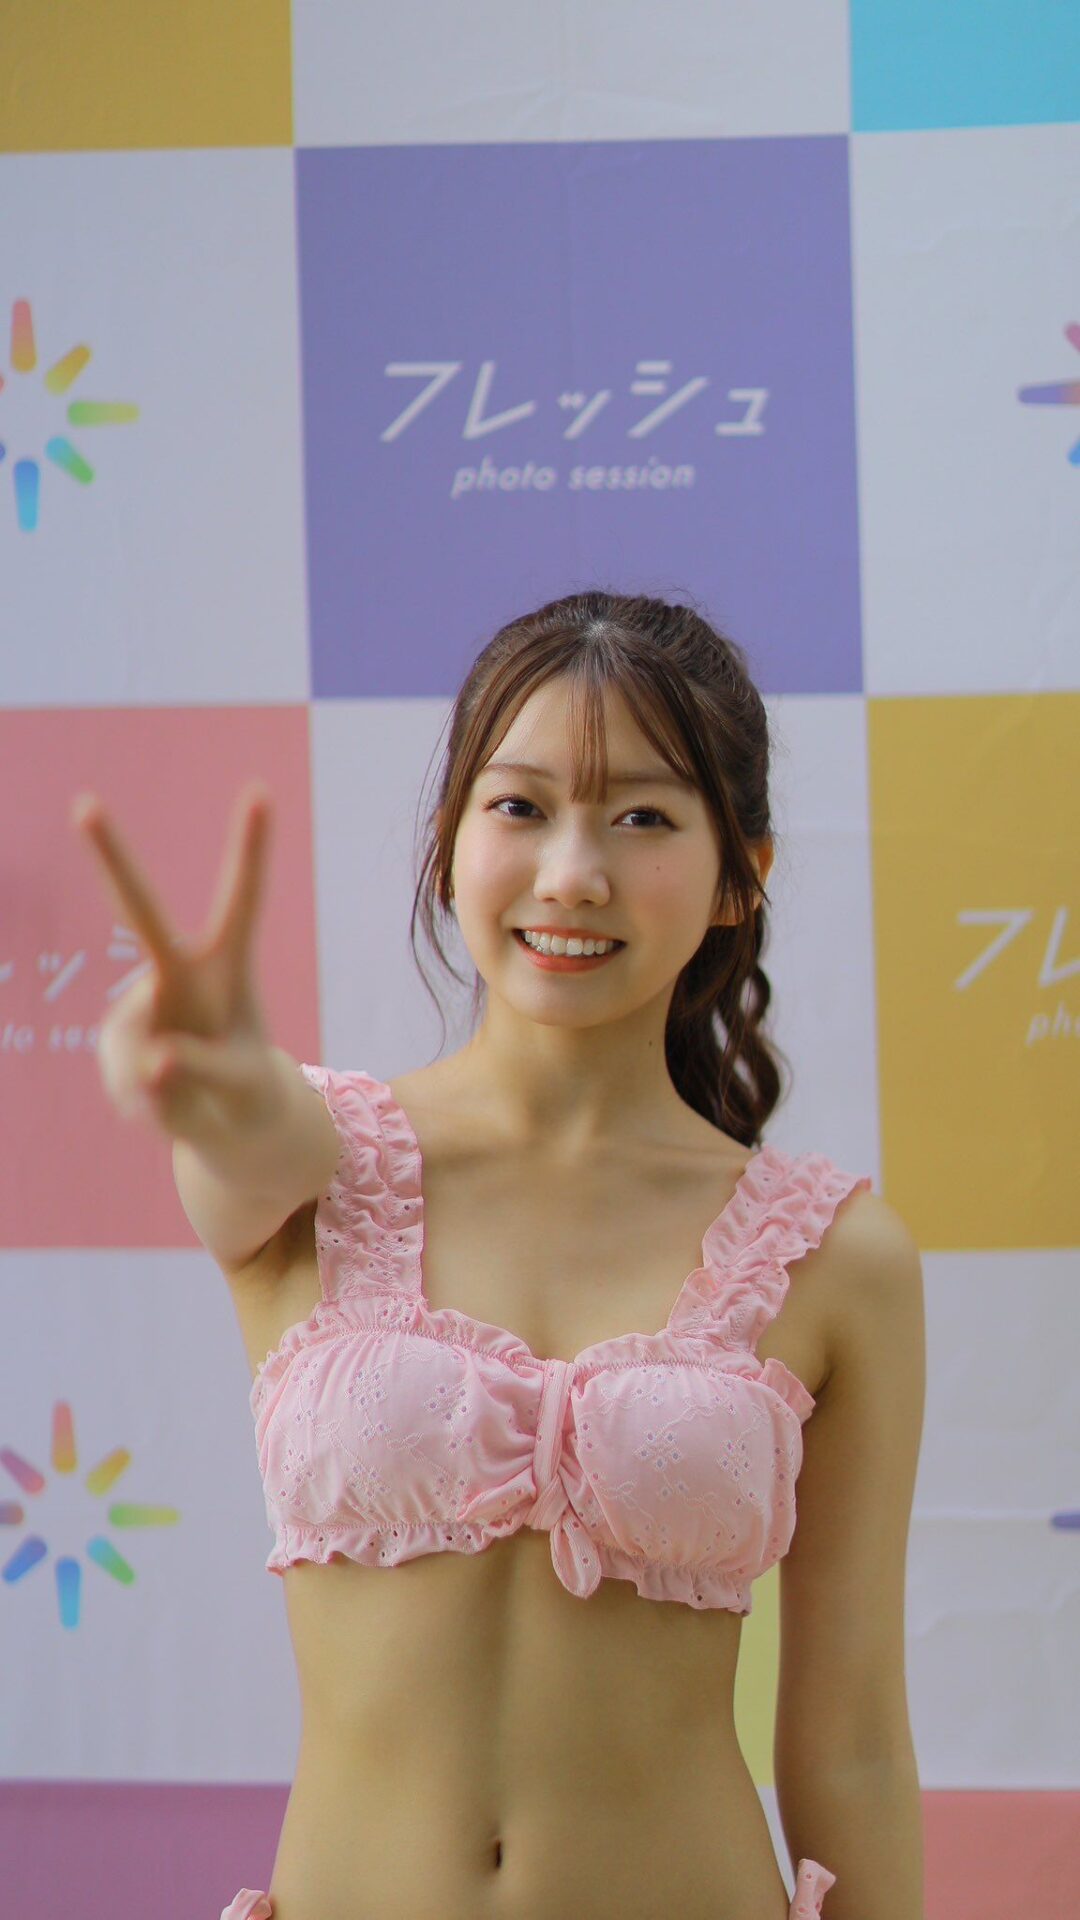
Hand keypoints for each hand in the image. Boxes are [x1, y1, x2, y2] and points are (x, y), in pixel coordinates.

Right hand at [72, 782, 284, 1146]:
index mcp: (229, 966)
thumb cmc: (248, 1090)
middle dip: (112, 858)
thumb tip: (153, 1061)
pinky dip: (140, 1101)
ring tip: (188, 1093)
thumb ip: (205, 1071)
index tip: (260, 791)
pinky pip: (121, 1074)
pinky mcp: (116, 1034)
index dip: (250, 849)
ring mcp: (141, 1001)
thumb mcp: (244, 1087)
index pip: (243, 901)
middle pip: (142, 911)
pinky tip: (158, 1098)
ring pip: (134, 1046)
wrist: (225, 1118)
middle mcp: (178, 971)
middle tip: (85, 804)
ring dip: (158, 1088)